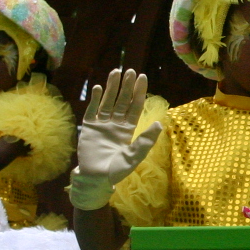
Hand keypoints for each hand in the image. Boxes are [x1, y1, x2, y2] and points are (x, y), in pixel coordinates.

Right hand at [70, 69, 162, 210]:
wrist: (96, 179)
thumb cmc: (116, 171)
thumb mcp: (135, 156)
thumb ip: (145, 140)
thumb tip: (160, 123)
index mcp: (128, 129)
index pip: (134, 107)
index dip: (138, 92)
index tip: (142, 77)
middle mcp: (115, 124)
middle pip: (121, 101)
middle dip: (126, 86)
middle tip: (129, 71)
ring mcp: (102, 124)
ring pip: (108, 102)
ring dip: (112, 88)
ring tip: (115, 72)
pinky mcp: (89, 127)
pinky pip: (92, 111)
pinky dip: (96, 100)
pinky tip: (99, 88)